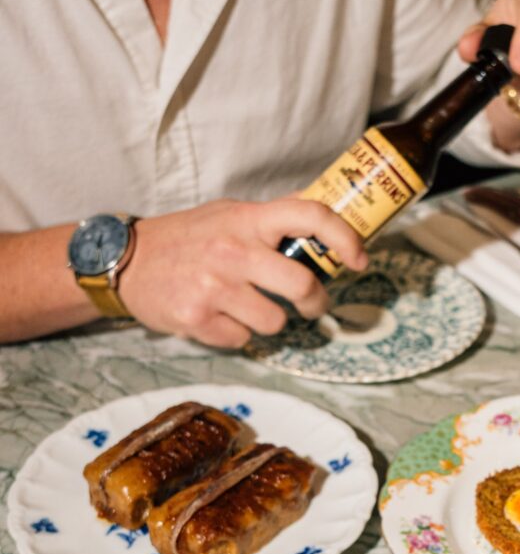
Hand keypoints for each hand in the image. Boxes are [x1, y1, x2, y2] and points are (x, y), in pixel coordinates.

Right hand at [119, 198, 367, 347]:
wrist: (124, 261)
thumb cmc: (187, 238)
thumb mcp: (229, 214)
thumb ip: (273, 218)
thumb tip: (324, 215)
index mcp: (248, 219)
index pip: (310, 216)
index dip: (345, 238)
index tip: (359, 260)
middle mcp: (233, 250)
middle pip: (302, 286)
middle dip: (316, 304)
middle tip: (313, 307)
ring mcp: (214, 286)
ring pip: (276, 322)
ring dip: (270, 321)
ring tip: (247, 306)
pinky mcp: (196, 319)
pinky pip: (242, 339)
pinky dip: (237, 333)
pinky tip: (218, 315)